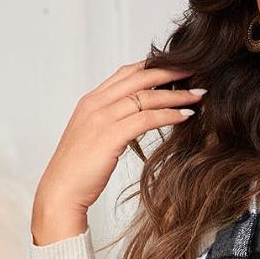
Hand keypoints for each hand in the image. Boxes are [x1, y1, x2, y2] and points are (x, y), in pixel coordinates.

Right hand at [30, 59, 205, 243]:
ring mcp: (102, 118)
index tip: (175, 68)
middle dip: (169, 72)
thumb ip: (111, 124)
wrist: (61, 190)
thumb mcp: (94, 139)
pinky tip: (186, 116)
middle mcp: (96, 103)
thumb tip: (133, 122)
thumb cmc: (79, 171)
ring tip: (198, 96)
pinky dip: (169, 115)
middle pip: (139, 78)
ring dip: (176, 95)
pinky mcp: (110, 135)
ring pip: (146, 97)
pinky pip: (146, 119)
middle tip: (195, 70)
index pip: (126, 73)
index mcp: (91, 101)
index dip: (152, 68)